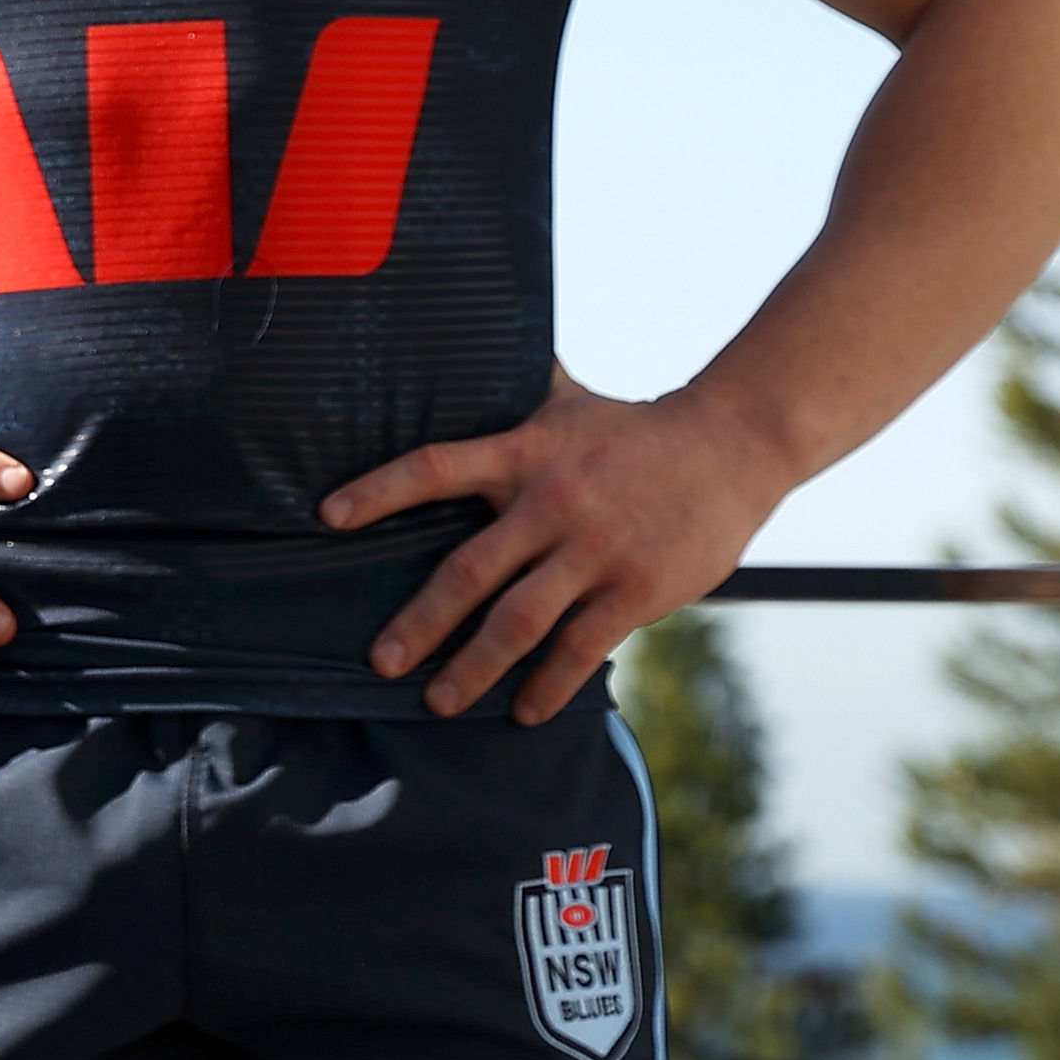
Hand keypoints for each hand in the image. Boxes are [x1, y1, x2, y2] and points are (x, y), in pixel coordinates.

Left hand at [326, 367, 794, 721]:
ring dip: (475, 667)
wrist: (731, 446)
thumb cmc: (634, 428)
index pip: (434, 467)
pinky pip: (581, 647)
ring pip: (520, 620)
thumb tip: (454, 348)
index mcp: (524, 453)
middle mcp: (550, 502)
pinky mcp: (636, 589)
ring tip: (439, 701)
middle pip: (469, 570)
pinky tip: (524, 712)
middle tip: (380, 661)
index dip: (379, 491)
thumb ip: (511, 389)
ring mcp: (593, 550)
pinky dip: (549, 684)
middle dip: (420, 622)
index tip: (328, 517)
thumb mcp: (565, 400)